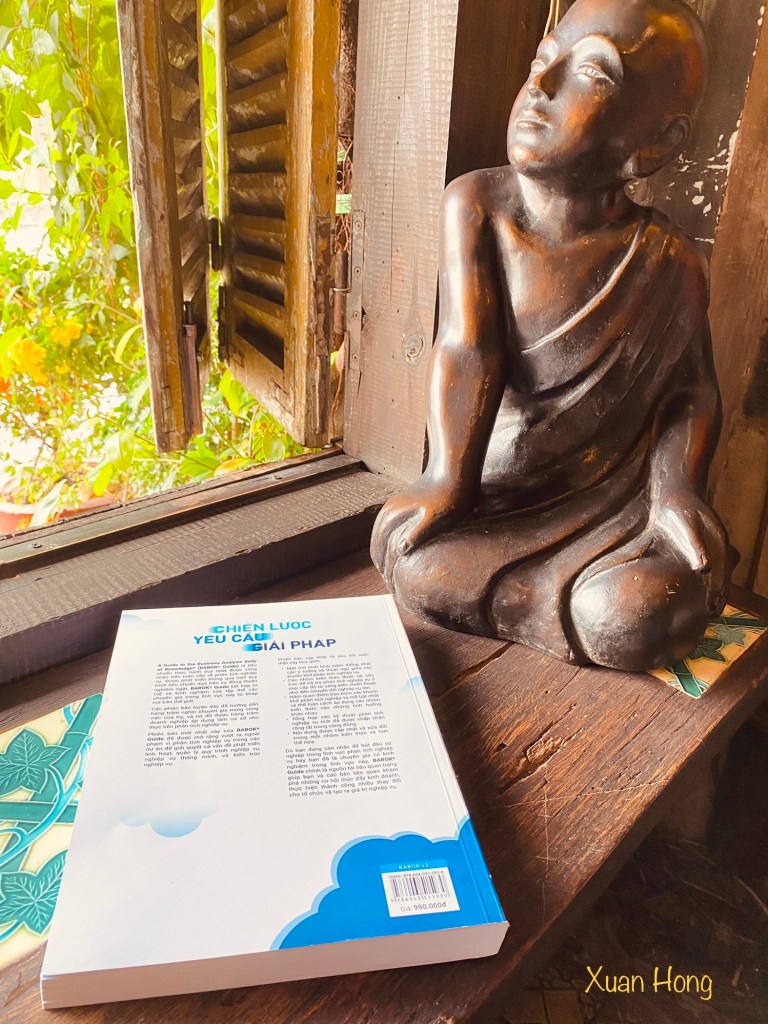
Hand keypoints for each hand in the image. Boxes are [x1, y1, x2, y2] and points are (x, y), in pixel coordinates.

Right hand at [371, 478, 468, 584]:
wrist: (456, 467)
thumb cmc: (450, 493)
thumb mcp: (436, 517)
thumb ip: (417, 533)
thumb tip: (399, 551)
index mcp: (392, 517)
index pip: (379, 552)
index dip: (386, 573)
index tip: (394, 590)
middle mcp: (388, 512)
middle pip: (377, 547)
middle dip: (384, 568)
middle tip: (394, 588)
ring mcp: (395, 508)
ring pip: (383, 539)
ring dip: (386, 557)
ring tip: (396, 574)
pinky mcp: (405, 505)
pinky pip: (391, 531)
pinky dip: (392, 545)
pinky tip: (404, 552)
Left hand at [655, 488, 728, 612]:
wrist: (676, 490)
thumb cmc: (678, 507)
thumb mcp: (686, 524)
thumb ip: (696, 545)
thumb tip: (704, 569)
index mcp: (718, 541)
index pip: (721, 573)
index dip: (717, 592)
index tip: (711, 608)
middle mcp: (718, 544)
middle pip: (722, 574)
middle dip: (718, 594)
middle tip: (711, 614)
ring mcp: (712, 543)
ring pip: (717, 571)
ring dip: (715, 589)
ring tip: (710, 608)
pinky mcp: (703, 542)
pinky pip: (708, 564)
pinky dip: (707, 578)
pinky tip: (700, 588)